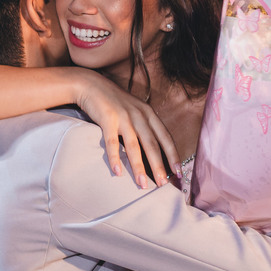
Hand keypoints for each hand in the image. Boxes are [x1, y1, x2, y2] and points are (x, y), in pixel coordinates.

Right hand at [73, 71, 179, 188]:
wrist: (91, 85)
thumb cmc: (114, 101)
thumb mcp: (135, 110)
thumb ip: (144, 126)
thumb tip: (153, 150)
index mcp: (149, 114)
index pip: (165, 137)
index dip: (173, 155)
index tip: (178, 173)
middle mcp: (139, 115)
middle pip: (152, 144)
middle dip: (159, 166)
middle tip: (163, 185)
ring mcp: (123, 117)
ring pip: (134, 146)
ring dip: (138, 167)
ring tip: (142, 184)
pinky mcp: (107, 119)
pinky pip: (112, 142)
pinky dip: (115, 158)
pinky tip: (117, 171)